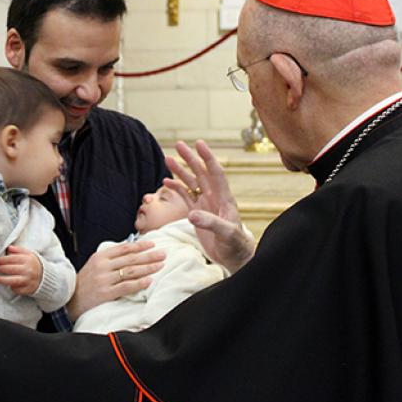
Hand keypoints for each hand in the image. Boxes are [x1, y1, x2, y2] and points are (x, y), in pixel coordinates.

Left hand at [0, 246, 42, 294]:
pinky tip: (8, 285)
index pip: (12, 259)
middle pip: (12, 269)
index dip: (2, 260)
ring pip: (13, 281)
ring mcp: (29, 280)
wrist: (45, 276)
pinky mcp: (28, 289)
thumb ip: (19, 250)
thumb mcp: (29, 254)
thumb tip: (9, 248)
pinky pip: (18, 289)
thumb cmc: (33, 264)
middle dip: (1, 268)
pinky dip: (12, 287)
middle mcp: (29, 270)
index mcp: (29, 259)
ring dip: (3, 280)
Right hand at [67, 240, 165, 320]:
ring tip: (160, 265)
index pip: (124, 248)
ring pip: (130, 271)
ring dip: (147, 268)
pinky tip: (149, 280)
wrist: (70, 299)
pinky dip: (139, 283)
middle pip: (130, 258)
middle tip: (163, 254)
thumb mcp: (94, 264)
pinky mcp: (105, 293)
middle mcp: (102, 266)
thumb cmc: (85, 281)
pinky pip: (126, 287)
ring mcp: (104, 280)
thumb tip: (131, 249)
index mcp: (100, 256)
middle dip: (149, 255)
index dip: (140, 245)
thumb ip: (110, 258)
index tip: (153, 244)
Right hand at [165, 140, 254, 272]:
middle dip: (190, 158)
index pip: (215, 173)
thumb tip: (192, 215)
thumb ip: (210, 223)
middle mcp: (214, 197)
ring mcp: (205, 204)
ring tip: (167, 158)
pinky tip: (166, 182)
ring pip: (191, 182)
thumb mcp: (226, 234)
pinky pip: (185, 196)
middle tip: (178, 144)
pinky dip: (176, 188)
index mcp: (224, 198)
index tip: (199, 144)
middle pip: (200, 173)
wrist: (234, 258)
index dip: (208, 158)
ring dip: (180, 171)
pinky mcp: (197, 213)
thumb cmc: (235, 245)